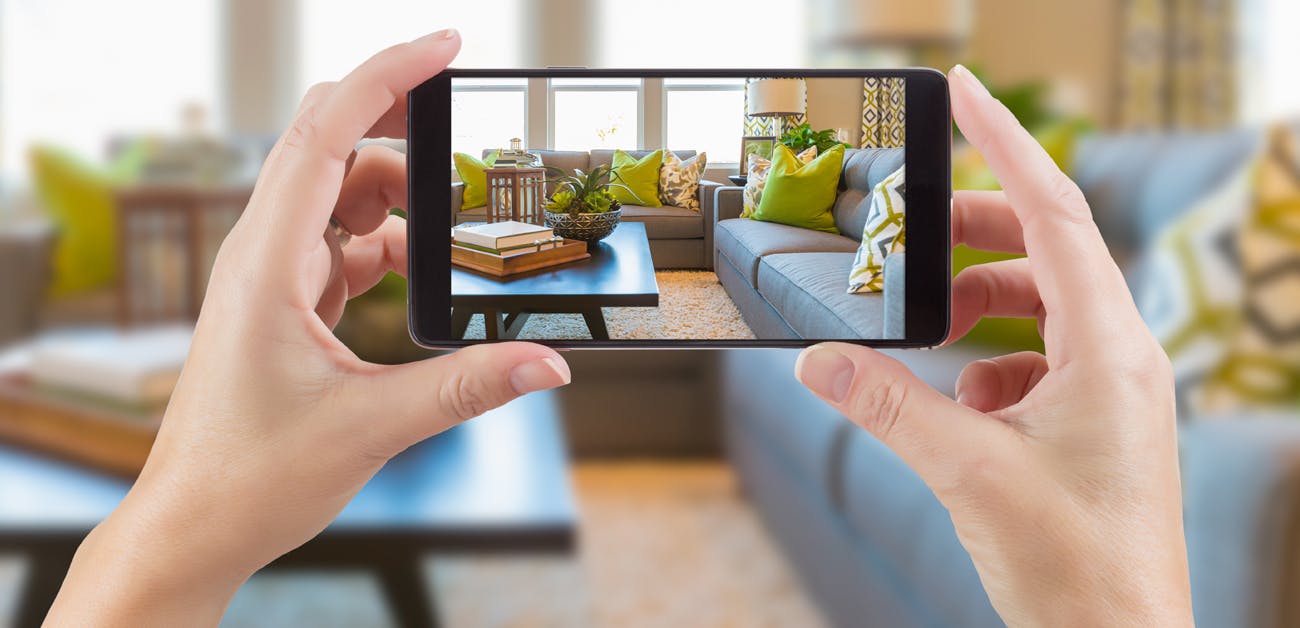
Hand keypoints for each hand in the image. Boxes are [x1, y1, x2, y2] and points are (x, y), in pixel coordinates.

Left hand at [46, 29, 570, 626]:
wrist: (192, 526)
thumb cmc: (249, 476)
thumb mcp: (371, 427)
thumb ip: (466, 387)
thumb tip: (548, 363)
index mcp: (267, 262)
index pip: (326, 134)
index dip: (387, 78)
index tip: (444, 47)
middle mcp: (261, 254)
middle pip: (330, 145)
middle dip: (399, 124)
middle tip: (464, 131)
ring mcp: (269, 275)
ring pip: (337, 193)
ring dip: (397, 196)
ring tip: (453, 227)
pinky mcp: (282, 302)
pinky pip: (338, 241)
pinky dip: (383, 241)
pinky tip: (415, 273)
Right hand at [795, 65, 1191, 625]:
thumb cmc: (1075, 568)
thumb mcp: (967, 472)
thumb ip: (888, 407)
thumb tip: (819, 363)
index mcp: (1108, 348)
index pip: (1055, 212)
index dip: (1006, 142)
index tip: (964, 92)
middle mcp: (1121, 357)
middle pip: (1045, 251)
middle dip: (973, 235)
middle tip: (911, 234)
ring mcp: (1112, 391)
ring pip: (1040, 307)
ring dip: (978, 305)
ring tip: (926, 331)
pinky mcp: (1095, 423)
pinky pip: (1038, 359)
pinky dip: (989, 362)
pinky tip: (961, 405)